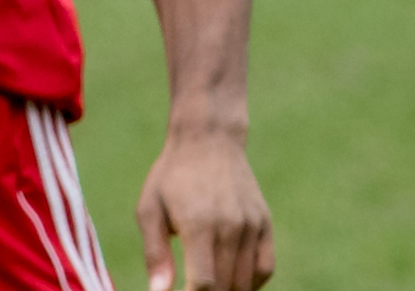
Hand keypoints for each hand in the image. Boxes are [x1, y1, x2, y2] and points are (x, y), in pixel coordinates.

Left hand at [136, 130, 273, 290]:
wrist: (207, 139)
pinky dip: (252, 283)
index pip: (204, 283)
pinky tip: (233, 280)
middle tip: (192, 288)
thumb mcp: (149, 208)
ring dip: (228, 290)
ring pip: (246, 282)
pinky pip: (265, 268)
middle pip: (225, 286)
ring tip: (209, 284)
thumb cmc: (171, 176)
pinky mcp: (264, 223)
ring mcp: (251, 225)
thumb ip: (155, 253)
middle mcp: (230, 227)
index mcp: (199, 224)